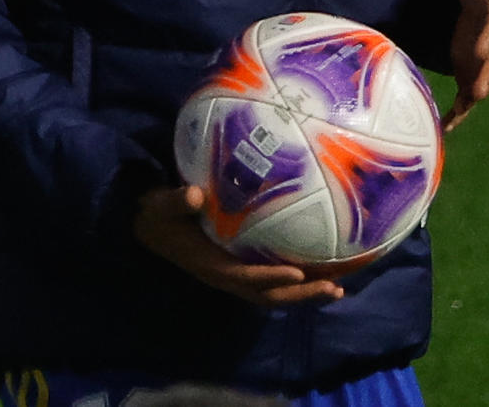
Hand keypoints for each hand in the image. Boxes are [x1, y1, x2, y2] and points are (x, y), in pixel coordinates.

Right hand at [132, 185, 343, 306]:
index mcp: (209, 263)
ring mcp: (234, 273)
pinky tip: (320, 271)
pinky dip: (296, 281)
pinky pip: (271, 280)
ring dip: (304, 293)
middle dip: (300, 294)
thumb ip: (176, 201)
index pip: (243, 276)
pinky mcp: (240, 266)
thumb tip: (194, 194)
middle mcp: (225, 275)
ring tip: (337, 288)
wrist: (151, 225)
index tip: (298, 273)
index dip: (269, 277)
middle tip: (334, 288)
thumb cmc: (159, 213)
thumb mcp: (161, 206)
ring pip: (273, 292)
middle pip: (267, 294)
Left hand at [444, 0, 488, 132]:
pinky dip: (458, 112)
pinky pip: (467, 95)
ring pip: (482, 80)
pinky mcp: (473, 72)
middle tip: (480, 91)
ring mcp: (485, 60)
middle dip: (486, 75)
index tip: (479, 47)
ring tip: (461, 113)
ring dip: (472, 96)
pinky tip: (444, 129)